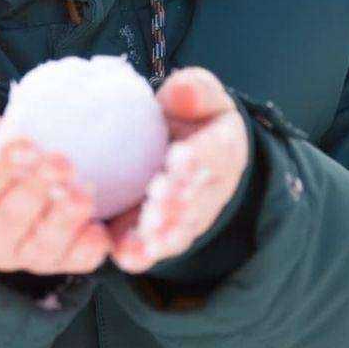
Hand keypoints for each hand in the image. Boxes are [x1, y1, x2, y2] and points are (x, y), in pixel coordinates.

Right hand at [0, 103, 111, 274]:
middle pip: (7, 222)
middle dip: (36, 191)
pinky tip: (100, 233)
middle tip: (61, 162)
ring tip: (83, 194)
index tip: (25, 144)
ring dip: (64, 222)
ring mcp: (18, 255)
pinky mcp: (51, 261)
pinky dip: (85, 252)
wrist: (6, 163)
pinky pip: (69, 263)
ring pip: (39, 248)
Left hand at [108, 67, 248, 272]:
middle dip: (177, 201)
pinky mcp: (163, 233)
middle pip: (195, 199)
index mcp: (222, 149)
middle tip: (157, 199)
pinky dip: (141, 254)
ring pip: (178, 230)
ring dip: (162, 234)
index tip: (179, 157)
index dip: (197, 158)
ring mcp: (188, 216)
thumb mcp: (201, 94)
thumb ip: (195, 90)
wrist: (190, 146)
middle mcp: (210, 189)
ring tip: (146, 238)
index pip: (212, 154)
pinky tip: (126, 257)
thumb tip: (182, 91)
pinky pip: (154, 247)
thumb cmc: (193, 115)